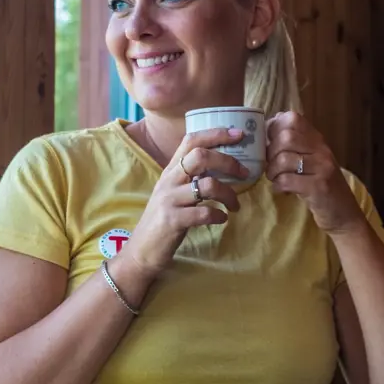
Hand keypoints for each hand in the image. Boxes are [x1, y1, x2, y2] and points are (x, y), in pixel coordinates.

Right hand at [123, 127, 248, 278]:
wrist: (141, 250)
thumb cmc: (163, 220)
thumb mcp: (173, 192)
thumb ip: (191, 178)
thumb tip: (223, 166)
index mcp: (170, 170)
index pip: (190, 140)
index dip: (215, 134)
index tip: (238, 134)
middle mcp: (168, 180)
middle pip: (200, 156)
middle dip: (228, 161)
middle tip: (243, 173)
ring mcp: (169, 200)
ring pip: (207, 185)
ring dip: (229, 194)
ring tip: (235, 205)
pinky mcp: (173, 220)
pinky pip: (204, 213)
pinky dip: (219, 216)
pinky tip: (221, 219)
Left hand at [266, 111, 361, 234]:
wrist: (343, 213)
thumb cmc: (319, 184)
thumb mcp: (309, 159)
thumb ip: (293, 144)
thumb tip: (266, 128)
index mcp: (316, 140)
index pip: (293, 118)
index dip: (273, 127)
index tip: (267, 141)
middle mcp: (322, 150)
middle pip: (286, 138)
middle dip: (269, 152)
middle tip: (270, 165)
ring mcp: (322, 167)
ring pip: (283, 159)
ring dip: (272, 171)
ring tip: (275, 178)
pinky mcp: (318, 187)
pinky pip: (286, 180)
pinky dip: (278, 185)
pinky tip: (282, 189)